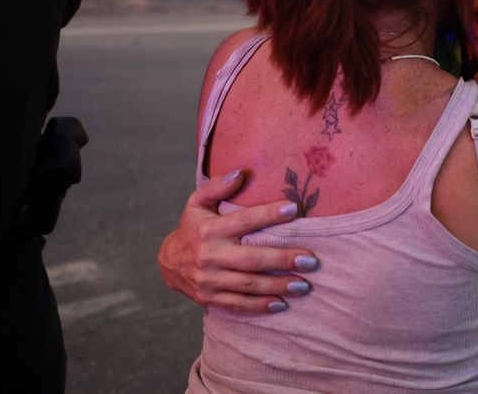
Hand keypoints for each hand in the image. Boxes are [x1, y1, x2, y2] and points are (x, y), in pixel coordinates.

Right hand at [158, 168, 319, 312]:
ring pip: (249, 285)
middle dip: (283, 260)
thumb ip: (217, 187)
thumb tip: (241, 173)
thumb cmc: (192, 227)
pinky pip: (239, 304)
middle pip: (252, 260)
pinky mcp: (209, 298)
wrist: (167, 264)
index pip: (244, 220)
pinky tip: (282, 303)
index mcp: (211, 230)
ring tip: (304, 284)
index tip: (293, 209)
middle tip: (310, 261)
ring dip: (278, 286)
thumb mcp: (197, 203)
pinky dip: (261, 305)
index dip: (269, 214)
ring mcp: (210, 280)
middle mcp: (210, 255)